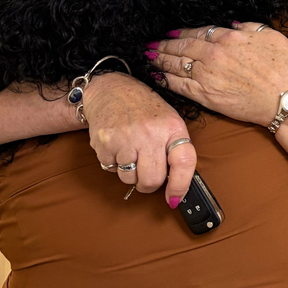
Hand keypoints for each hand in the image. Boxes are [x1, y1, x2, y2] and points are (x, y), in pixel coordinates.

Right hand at [83, 72, 195, 207]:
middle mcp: (150, 133)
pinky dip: (114, 164)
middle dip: (149, 184)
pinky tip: (118, 146)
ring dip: (130, 174)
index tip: (174, 199)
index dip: (180, 185)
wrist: (111, 89)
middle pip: (152, 180)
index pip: (183, 162)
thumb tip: (177, 186)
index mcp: (172, 127)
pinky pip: (110, 169)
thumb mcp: (169, 121)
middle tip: (147, 175)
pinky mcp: (104, 143)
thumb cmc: (145, 109)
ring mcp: (125, 138)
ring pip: (129, 179)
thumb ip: (175, 149)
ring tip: (131, 152)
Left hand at [149, 23, 287, 126]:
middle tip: (149, 44)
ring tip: (147, 57)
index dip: (180, 32)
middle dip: (163, 45)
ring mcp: (207, 75)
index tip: (170, 33)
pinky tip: (157, 77)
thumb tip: (231, 24)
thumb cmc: (284, 67)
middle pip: (181, 46)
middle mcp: (213, 54)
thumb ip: (248, 26)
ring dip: (159, 60)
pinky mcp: (206, 96)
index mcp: (228, 37)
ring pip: (175, 65)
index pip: (197, 31)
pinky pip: (179, 86)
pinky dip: (166, 80)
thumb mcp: (270, 36)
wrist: (286, 98)